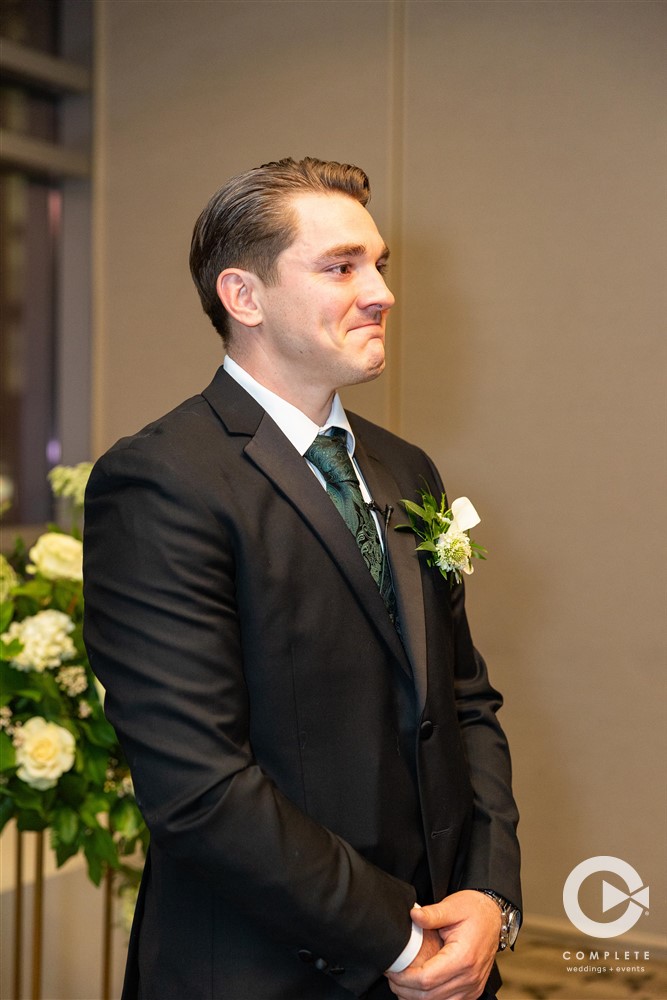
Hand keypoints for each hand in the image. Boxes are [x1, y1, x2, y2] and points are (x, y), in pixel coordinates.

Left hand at [385, 890, 500, 999]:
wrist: (494, 916)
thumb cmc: (474, 910)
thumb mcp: (452, 906)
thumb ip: (432, 913)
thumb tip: (413, 915)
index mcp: (463, 958)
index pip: (427, 979)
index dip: (404, 978)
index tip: (391, 970)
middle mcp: (469, 977)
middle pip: (430, 996)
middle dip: (405, 990)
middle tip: (391, 977)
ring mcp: (472, 987)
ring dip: (416, 998)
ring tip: (400, 984)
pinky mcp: (472, 990)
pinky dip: (430, 999)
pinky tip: (417, 989)